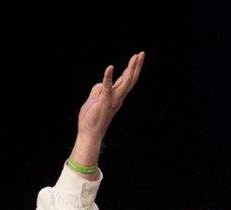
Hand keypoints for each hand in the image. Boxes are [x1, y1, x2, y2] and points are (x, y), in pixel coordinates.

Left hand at [69, 51, 144, 174]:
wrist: (89, 133)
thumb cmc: (90, 119)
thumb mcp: (93, 101)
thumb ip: (98, 91)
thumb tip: (101, 83)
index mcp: (116, 97)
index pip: (125, 81)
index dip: (131, 69)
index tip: (136, 57)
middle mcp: (117, 98)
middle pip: (130, 80)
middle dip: (136, 66)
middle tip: (141, 53)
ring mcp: (112, 100)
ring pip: (125, 82)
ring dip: (130, 69)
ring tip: (135, 57)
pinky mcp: (104, 102)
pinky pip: (107, 88)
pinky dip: (108, 77)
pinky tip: (110, 67)